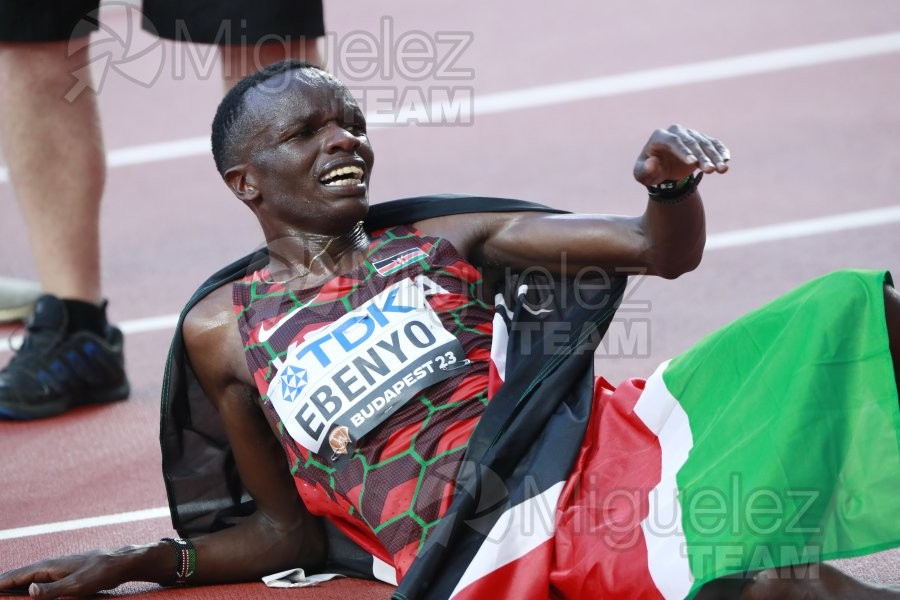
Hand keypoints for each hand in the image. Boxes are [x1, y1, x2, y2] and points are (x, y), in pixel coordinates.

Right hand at [0, 550, 136, 598]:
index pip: (18, 575)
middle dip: (4, 581)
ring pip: (29, 575)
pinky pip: (40, 578)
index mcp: (49, 566)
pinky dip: (28, 582)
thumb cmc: (99, 573)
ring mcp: (58, 568)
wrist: (120, 562)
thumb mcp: (76, 585)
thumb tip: (27, 589)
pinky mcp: (65, 572)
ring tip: (3, 587)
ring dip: (15, 582)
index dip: (1, 583)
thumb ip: (51, 590)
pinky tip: (28, 587)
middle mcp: (50, 565)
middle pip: (20, 574)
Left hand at [633, 125, 729, 185]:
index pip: (672, 141)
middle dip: (702, 157)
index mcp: (659, 137)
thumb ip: (644, 170)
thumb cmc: (650, 171)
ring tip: (722, 170)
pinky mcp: (701, 140)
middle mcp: (676, 132)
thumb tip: (653, 162)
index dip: (683, 151)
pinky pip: (713, 144)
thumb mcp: (642, 174)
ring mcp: (690, 135)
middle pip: (691, 142)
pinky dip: (721, 151)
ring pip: (705, 143)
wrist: (662, 169)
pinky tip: (726, 160)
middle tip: (710, 170)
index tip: (692, 162)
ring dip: (715, 157)